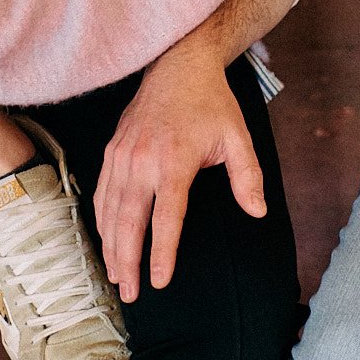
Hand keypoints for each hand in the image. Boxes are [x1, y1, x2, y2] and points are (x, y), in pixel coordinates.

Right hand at [94, 46, 265, 303]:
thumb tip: (257, 212)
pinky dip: (102, 220)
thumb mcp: (238, 137)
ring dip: (111, 246)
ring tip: (116, 277)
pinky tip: (106, 239)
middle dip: (127, 261)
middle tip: (129, 294)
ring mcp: (123, 154)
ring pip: (110, 210)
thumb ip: (247, 176)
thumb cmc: (211, 103)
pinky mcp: (112, 149)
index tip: (160, 282)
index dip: (162, 253)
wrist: (178, 65)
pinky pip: (102, 192)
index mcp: (175, 160)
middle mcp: (143, 160)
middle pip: (129, 221)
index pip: (166, 218)